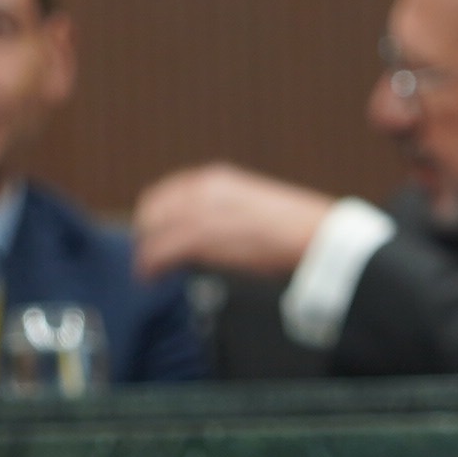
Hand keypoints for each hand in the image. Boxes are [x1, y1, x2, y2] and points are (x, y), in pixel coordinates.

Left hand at [131, 163, 340, 277]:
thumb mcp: (251, 206)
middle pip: (152, 210)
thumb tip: (210, 233)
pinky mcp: (200, 237)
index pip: (166, 192)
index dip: (154, 216)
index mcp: (215, 178)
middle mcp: (202, 189)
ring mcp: (199, 212)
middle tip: (147, 258)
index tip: (153, 234)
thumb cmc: (291, 228)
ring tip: (146, 273)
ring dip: (145, 255)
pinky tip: (151, 278)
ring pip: (152, 232)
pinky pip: (160, 251)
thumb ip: (224, 211)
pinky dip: (149, 266)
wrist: (312, 235)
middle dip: (146, 234)